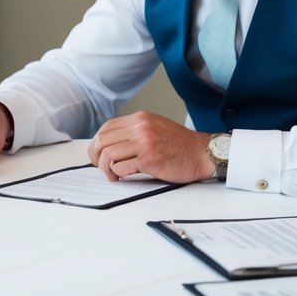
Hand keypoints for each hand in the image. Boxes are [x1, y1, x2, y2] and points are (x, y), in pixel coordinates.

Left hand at [87, 112, 213, 183]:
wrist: (201, 153)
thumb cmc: (180, 145)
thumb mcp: (155, 127)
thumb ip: (134, 131)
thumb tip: (110, 144)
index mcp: (140, 118)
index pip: (106, 128)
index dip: (97, 143)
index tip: (97, 154)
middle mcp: (140, 127)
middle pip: (103, 141)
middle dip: (96, 156)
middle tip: (99, 166)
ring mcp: (144, 143)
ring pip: (108, 155)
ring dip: (106, 168)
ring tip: (113, 175)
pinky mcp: (149, 160)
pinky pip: (121, 168)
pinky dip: (118, 174)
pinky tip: (122, 177)